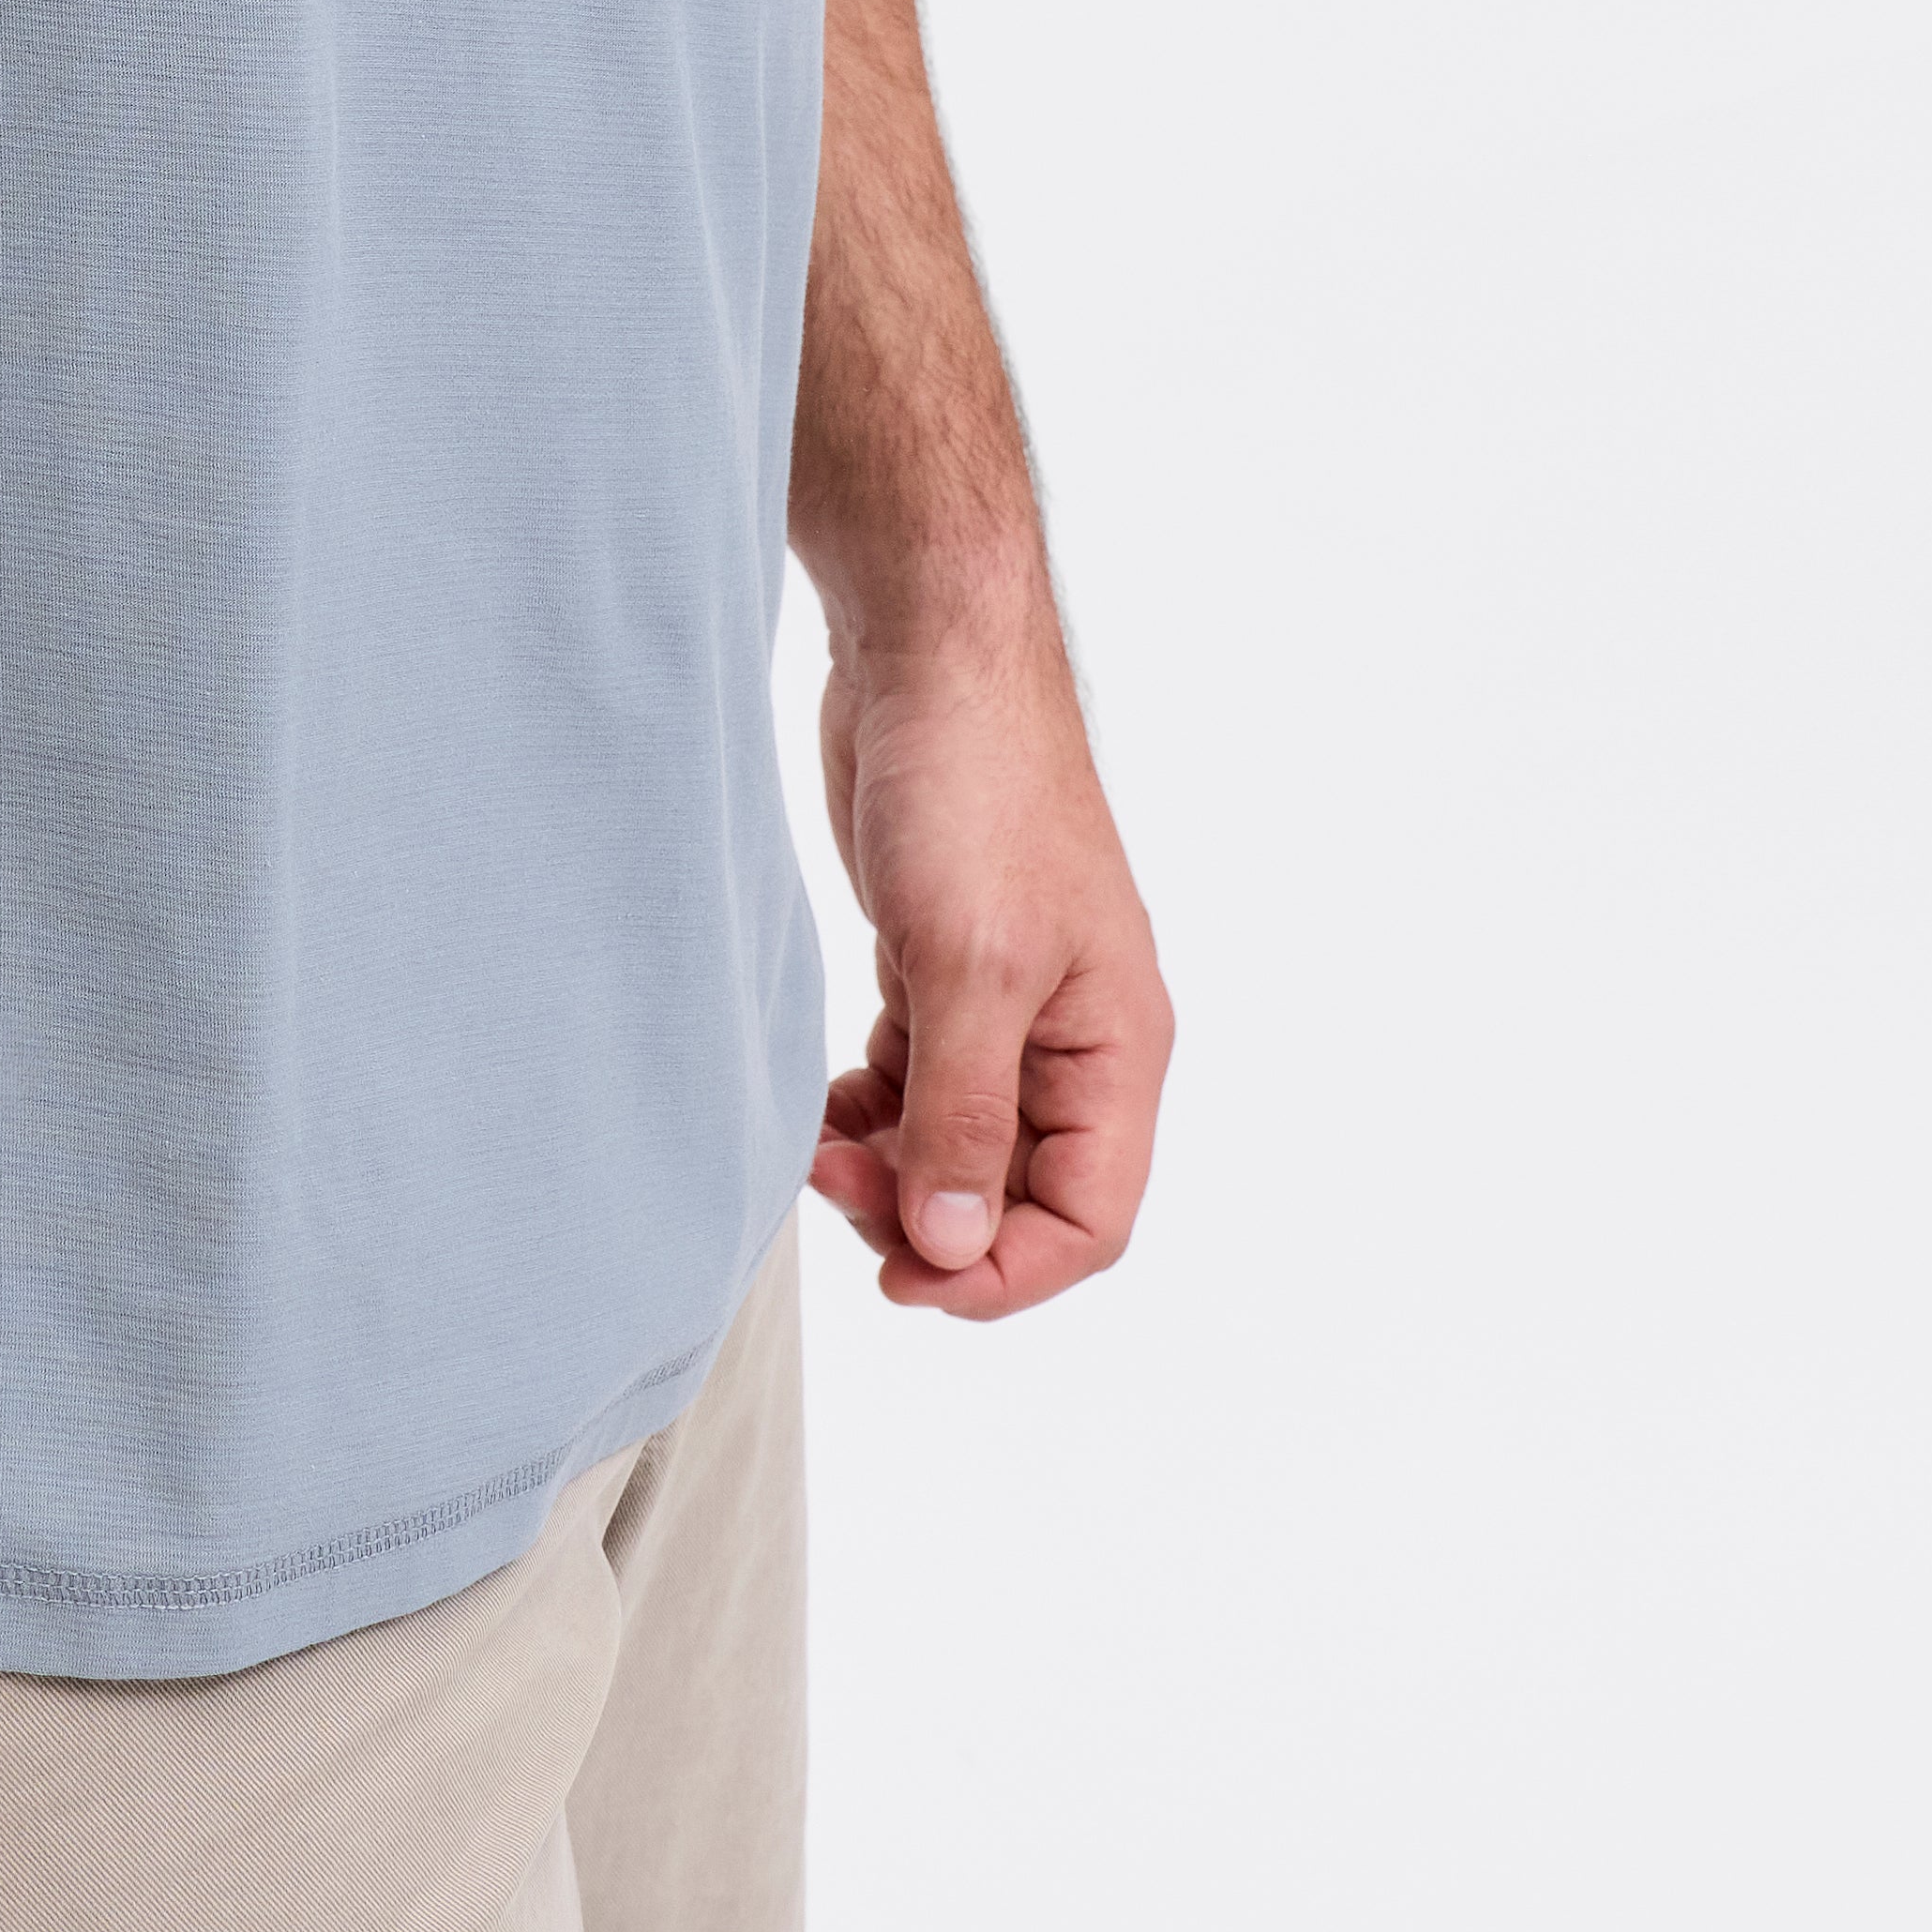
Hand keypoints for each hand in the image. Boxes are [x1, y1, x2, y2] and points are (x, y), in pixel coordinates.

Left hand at [808, 612, 1170, 1320]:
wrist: (924, 654)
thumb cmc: (976, 789)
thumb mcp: (970, 966)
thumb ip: (963, 1113)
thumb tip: (950, 1246)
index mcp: (1116, 1048)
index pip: (1089, 1220)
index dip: (1002, 1272)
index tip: (903, 1277)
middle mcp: (1073, 1039)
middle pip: (1015, 1194)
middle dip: (927, 1215)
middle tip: (833, 1184)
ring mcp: (1007, 1004)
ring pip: (956, 1143)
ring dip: (887, 1167)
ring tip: (815, 1145)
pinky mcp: (940, 967)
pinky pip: (915, 1081)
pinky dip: (868, 1110)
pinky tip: (819, 1104)